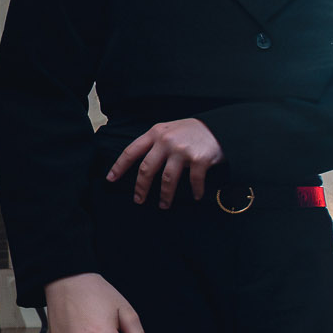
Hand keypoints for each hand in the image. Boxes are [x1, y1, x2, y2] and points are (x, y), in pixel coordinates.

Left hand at [108, 118, 223, 207]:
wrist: (222, 127)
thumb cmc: (193, 131)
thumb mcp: (170, 130)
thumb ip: (156, 141)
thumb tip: (140, 162)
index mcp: (156, 133)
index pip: (131, 151)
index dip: (119, 167)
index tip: (110, 179)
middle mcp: (167, 142)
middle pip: (146, 169)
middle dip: (141, 188)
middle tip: (138, 200)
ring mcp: (183, 151)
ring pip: (167, 180)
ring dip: (165, 196)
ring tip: (164, 205)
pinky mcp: (199, 160)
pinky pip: (193, 181)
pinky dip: (195, 192)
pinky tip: (195, 196)